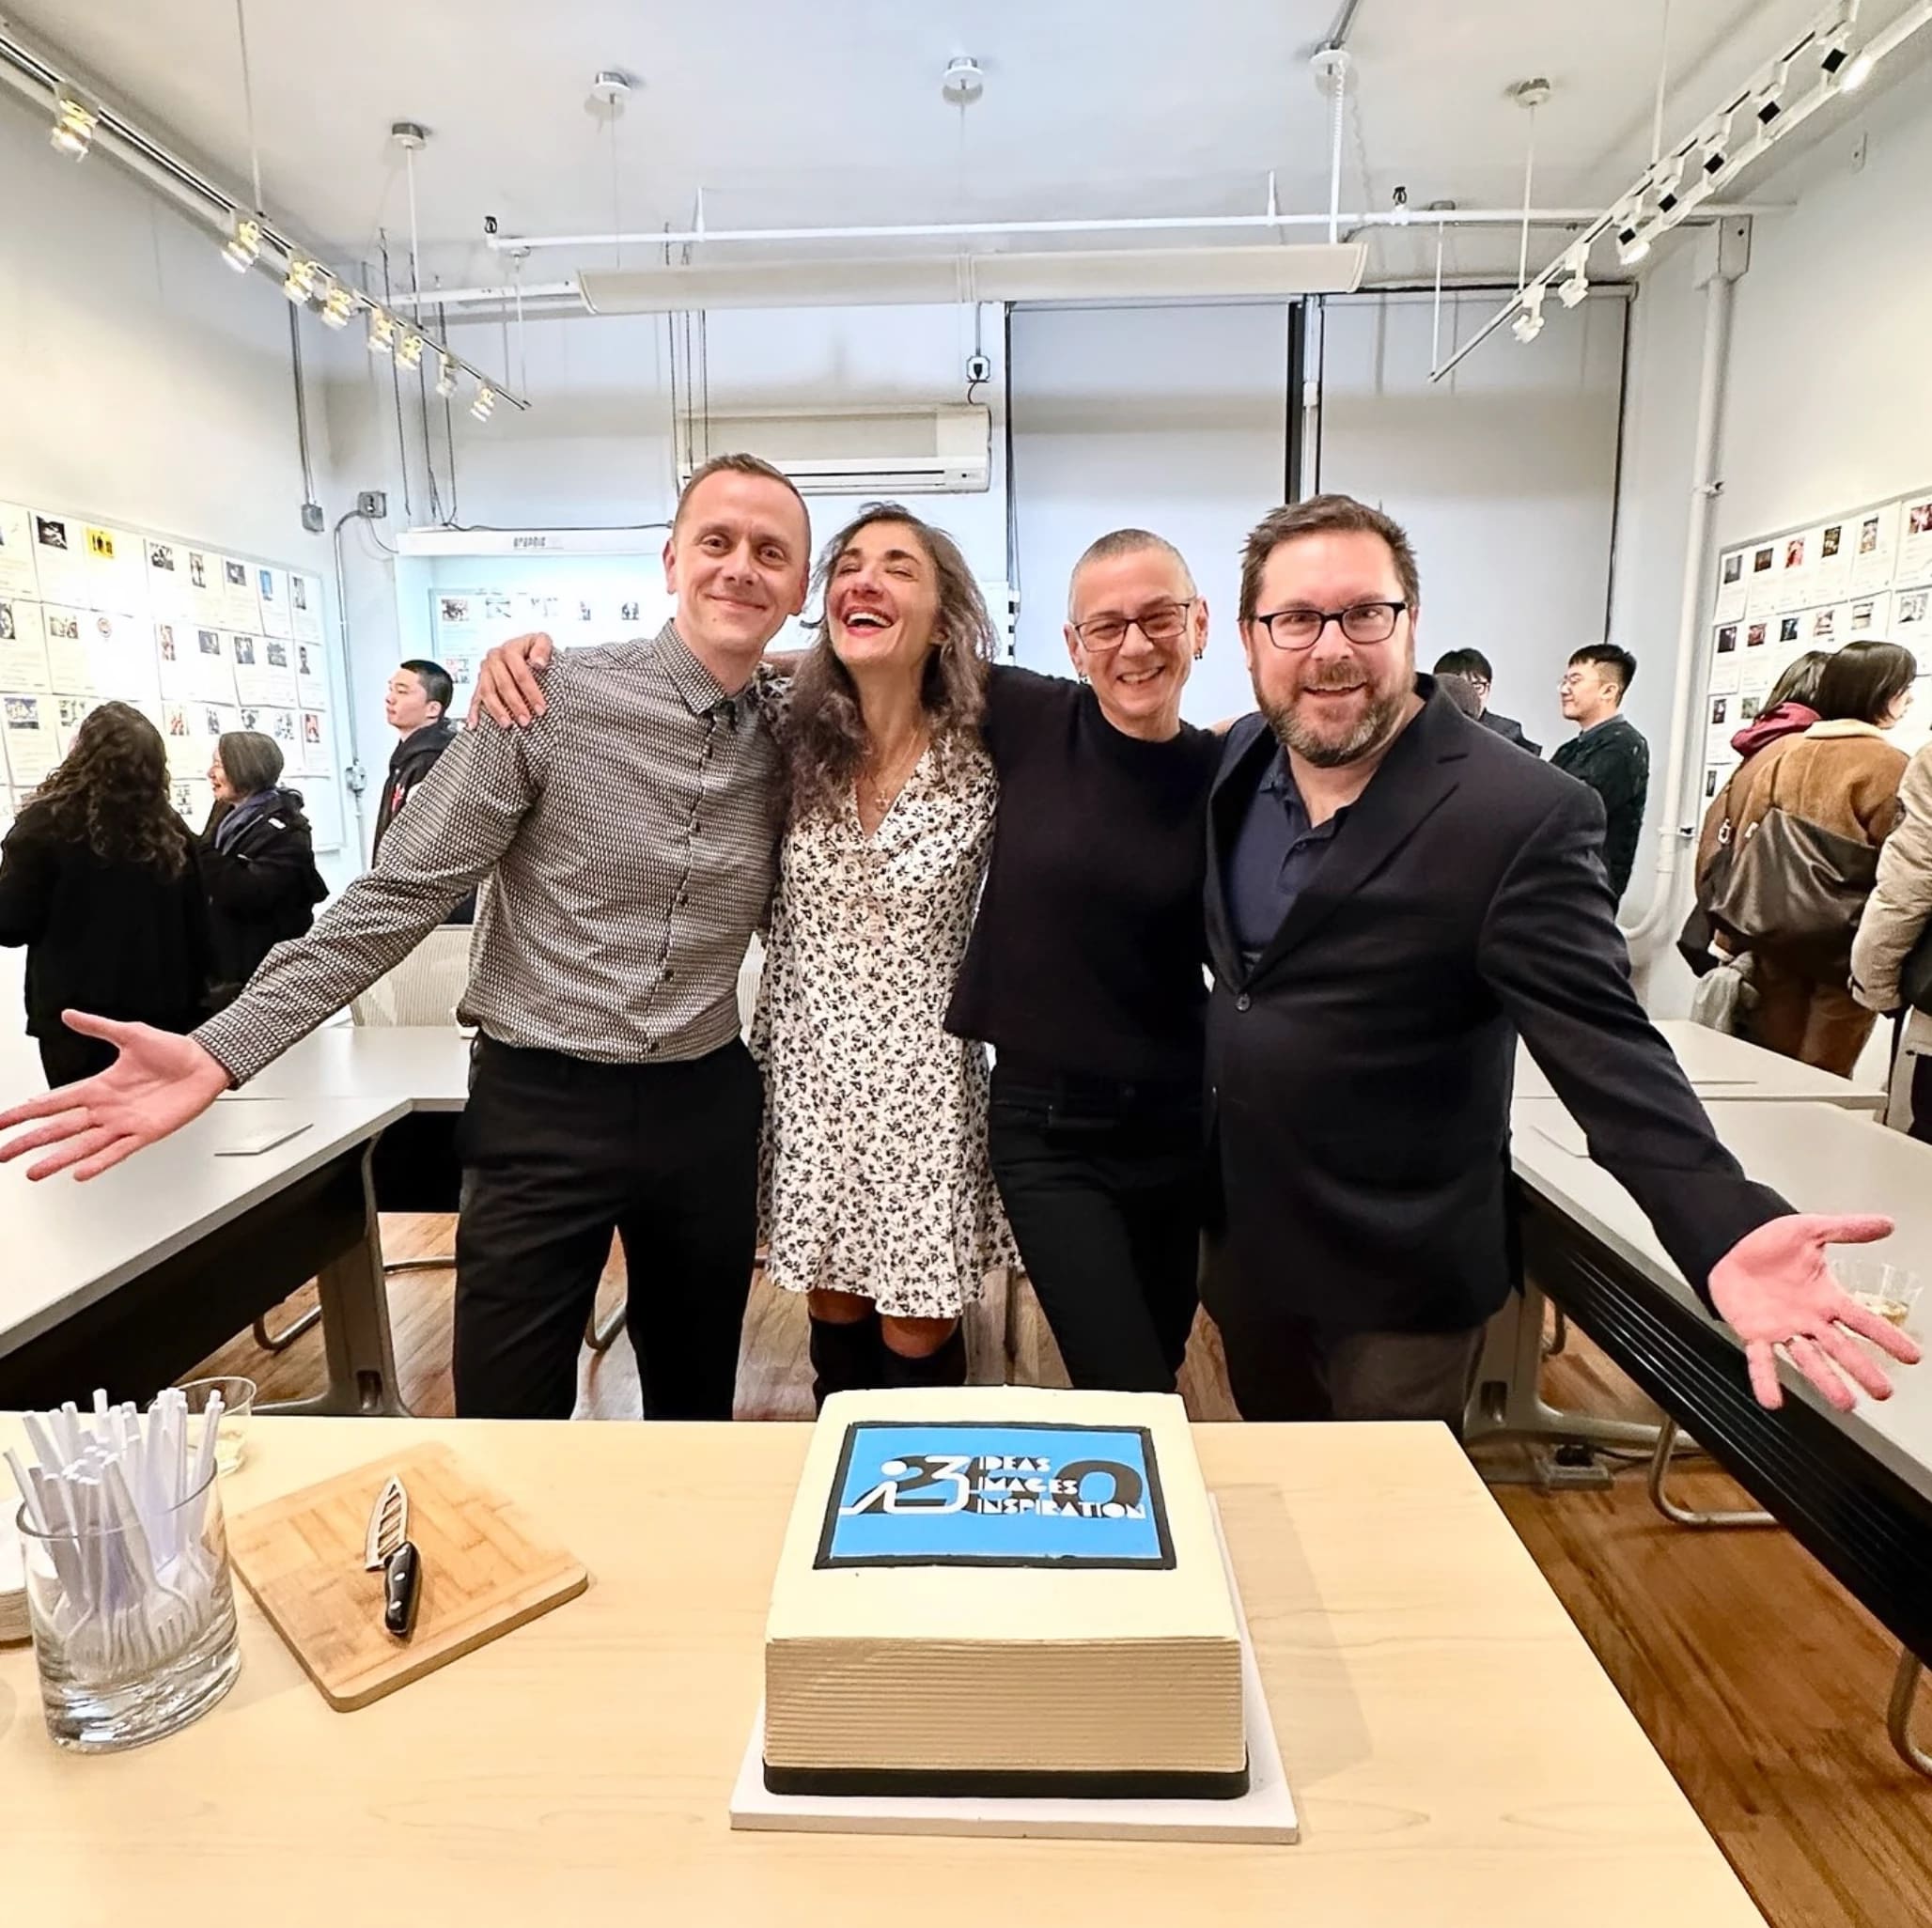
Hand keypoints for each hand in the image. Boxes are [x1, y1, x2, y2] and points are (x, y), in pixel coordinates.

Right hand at [0, 1013, 231, 1179]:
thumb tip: (69, 1014)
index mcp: (99, 1087)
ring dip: (57, 1158)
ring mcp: (123, 1123)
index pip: (52, 1101)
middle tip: (3, 1153)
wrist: (206, 1063)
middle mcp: (106, 1108)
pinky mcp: (145, 1133)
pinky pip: (117, 1151)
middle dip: (29, 1141)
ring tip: (33, 1172)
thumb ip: (98, 1026)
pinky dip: (99, 1162)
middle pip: (58, 1128)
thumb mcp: (131, 1033)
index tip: (2, 1121)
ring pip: (82, 1145)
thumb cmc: (174, 1051)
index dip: (25, 1112)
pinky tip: (80, 1172)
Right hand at [469, 632, 554, 727]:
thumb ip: (543, 648)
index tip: (541, 707)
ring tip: (507, 724)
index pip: (520, 672)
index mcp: (509, 649)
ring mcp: (485, 672)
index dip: (531, 691)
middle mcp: (494, 659)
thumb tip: (539, 662)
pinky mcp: (479, 683)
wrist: (521, 650)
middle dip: (515, 704)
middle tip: (526, 720)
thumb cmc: (532, 648)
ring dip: (497, 710)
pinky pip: (474, 698)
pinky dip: (473, 712)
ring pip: (488, 692)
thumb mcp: (542, 641)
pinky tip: (474, 724)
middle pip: (503, 684)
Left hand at [1708, 1213, 1919, 1411]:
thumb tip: (1887, 1223)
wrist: (1728, 1241)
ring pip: (1809, 1360)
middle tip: (1882, 1391)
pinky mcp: (1754, 1333)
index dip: (1887, 1337)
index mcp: (1826, 1297)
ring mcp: (1783, 1329)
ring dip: (1826, 1382)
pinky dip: (1766, 1380)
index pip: (1864, 1320)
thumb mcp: (1811, 1230)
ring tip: (1846, 1403)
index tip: (1912, 1356)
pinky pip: (1761, 1360)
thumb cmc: (1767, 1241)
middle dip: (1863, 1370)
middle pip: (1842, 1348)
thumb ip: (1848, 1229)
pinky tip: (1773, 1400)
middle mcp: (1809, 1319)